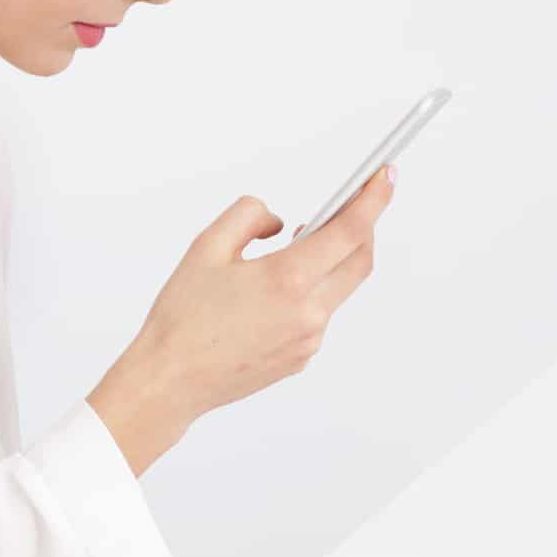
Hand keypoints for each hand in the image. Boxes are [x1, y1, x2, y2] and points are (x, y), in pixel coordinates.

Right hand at [119, 165, 394, 428]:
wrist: (171, 380)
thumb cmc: (183, 318)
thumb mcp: (207, 246)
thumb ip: (250, 216)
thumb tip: (279, 222)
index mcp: (288, 279)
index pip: (351, 230)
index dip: (373, 198)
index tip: (385, 176)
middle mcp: (309, 312)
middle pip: (359, 260)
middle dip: (363, 227)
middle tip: (350, 203)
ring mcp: (309, 339)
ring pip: (339, 288)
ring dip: (330, 261)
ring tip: (297, 244)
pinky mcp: (302, 358)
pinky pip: (319, 314)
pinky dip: (311, 292)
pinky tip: (276, 289)